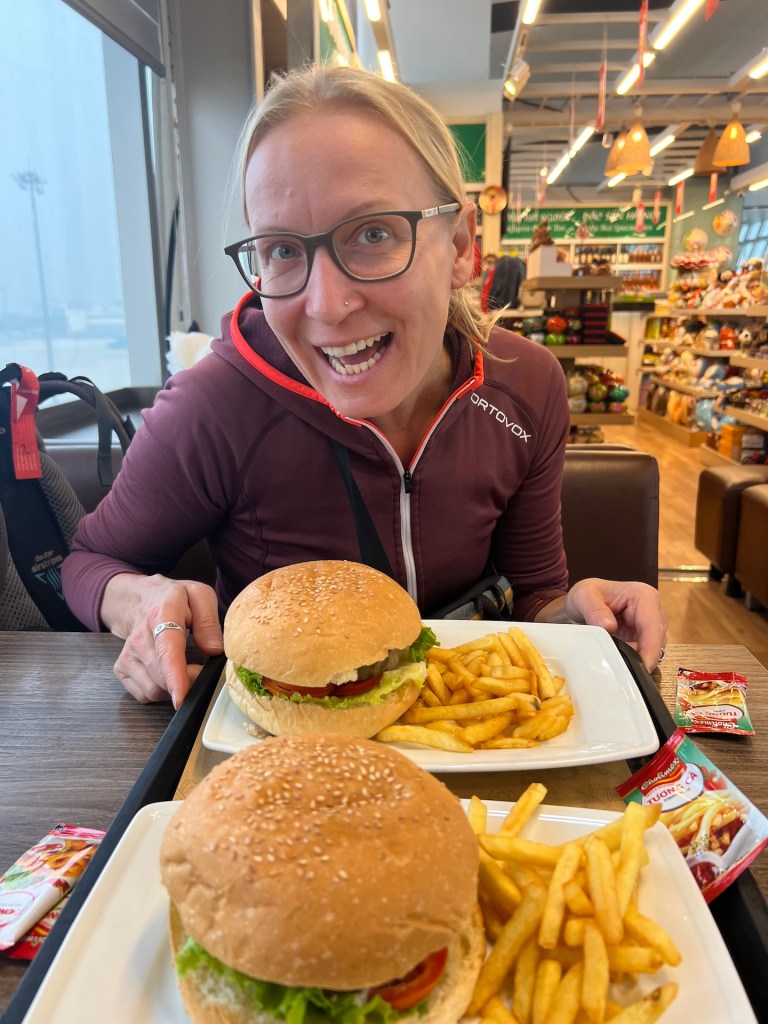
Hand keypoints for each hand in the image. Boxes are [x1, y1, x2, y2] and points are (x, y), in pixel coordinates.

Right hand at [102, 573, 223, 706]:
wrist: (141, 598)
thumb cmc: (175, 599)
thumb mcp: (200, 596)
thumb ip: (209, 622)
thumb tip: (214, 650)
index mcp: (162, 614)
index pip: (167, 650)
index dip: (175, 676)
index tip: (182, 696)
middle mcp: (139, 637)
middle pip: (162, 677)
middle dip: (188, 682)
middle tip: (201, 668)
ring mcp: (127, 654)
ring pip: (154, 690)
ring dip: (174, 687)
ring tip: (184, 666)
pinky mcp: (121, 668)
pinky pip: (144, 694)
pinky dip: (161, 691)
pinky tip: (167, 673)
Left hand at [563, 578, 667, 672]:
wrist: (582, 603)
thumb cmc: (586, 594)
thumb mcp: (583, 596)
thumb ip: (594, 610)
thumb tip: (609, 627)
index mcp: (643, 596)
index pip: (652, 625)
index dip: (650, 648)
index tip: (643, 667)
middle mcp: (652, 610)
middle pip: (657, 640)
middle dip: (645, 657)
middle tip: (627, 674)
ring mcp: (649, 626)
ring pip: (653, 649)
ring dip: (639, 661)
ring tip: (620, 669)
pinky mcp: (643, 638)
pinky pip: (644, 653)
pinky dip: (635, 661)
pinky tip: (621, 666)